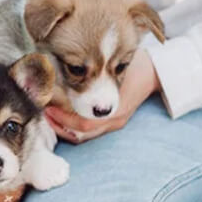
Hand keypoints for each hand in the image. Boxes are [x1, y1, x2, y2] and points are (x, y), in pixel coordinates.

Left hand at [45, 49, 159, 143]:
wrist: (156, 72)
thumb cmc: (135, 65)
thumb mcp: (114, 67)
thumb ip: (94, 73)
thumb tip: (65, 72)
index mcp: (114, 111)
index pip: (83, 124)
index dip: (63, 118)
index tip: (48, 107)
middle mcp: (114, 121)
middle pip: (80, 134)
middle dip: (59, 125)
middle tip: (45, 112)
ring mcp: (114, 123)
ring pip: (84, 135)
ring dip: (65, 127)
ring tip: (51, 114)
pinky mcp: (113, 122)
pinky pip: (89, 131)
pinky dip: (73, 126)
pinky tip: (64, 115)